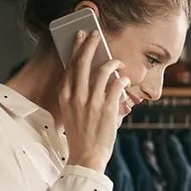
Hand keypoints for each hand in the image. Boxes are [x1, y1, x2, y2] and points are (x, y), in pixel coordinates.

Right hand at [59, 29, 129, 172]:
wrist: (86, 155)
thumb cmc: (81, 134)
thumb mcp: (72, 112)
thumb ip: (78, 95)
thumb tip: (93, 79)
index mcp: (65, 96)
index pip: (70, 66)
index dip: (77, 49)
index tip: (81, 38)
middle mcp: (76, 96)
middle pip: (83, 62)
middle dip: (90, 45)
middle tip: (95, 34)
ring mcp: (92, 101)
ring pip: (102, 71)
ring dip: (113, 62)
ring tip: (119, 62)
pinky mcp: (108, 108)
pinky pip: (117, 85)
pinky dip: (122, 79)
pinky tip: (125, 79)